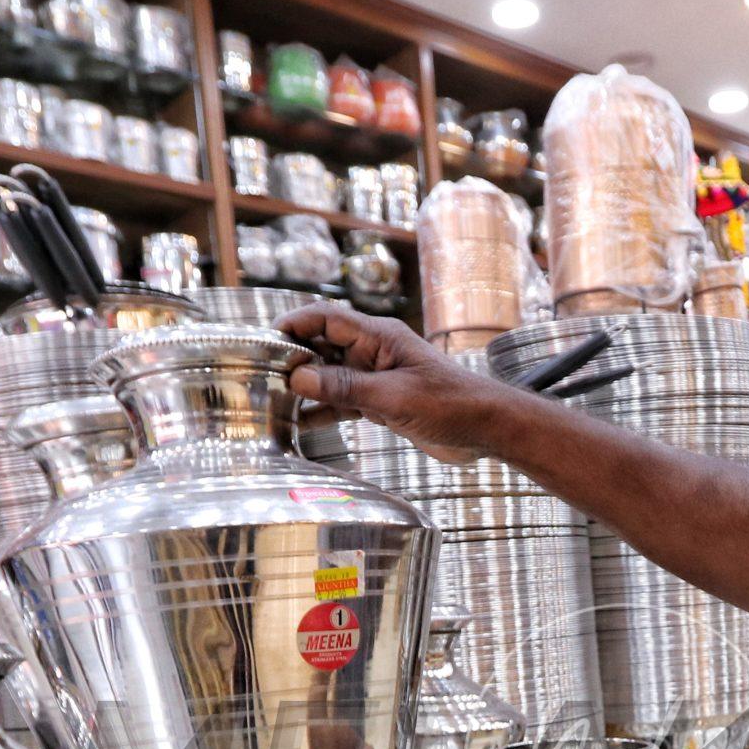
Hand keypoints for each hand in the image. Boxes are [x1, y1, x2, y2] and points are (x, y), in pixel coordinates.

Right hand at [278, 303, 513, 463]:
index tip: (265, 340)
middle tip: (261, 375)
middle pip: (323, 346)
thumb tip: (299, 377)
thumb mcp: (394, 397)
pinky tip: (300, 423)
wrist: (486, 428)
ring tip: (273, 400)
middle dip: (293, 358)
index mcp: (380, 337)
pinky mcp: (381, 401)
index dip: (294, 325)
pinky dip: (323, 411)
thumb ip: (346, 388)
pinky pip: (343, 401)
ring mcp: (376, 377)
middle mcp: (374, 352)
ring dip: (305, 387)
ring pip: (330, 376)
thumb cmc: (452, 404)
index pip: (327, 319)